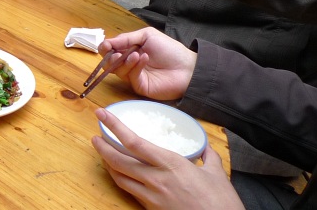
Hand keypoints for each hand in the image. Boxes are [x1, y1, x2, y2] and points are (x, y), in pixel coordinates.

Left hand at [92, 108, 239, 209]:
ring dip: (108, 164)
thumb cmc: (221, 203)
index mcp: (171, 164)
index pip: (134, 142)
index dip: (114, 127)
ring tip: (103, 154)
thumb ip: (208, 157)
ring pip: (120, 178)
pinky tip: (120, 175)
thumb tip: (205, 148)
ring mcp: (152, 196)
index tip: (102, 115)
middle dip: (102, 148)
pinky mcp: (151, 209)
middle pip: (119, 161)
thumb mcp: (217, 174)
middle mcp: (156, 179)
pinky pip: (130, 192)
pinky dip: (121, 180)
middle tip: (95, 137)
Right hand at [96, 27, 197, 100]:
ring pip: (117, 70)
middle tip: (115, 53)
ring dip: (124, 61)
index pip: (110, 50)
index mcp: (129, 50)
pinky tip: (144, 59)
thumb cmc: (170, 49)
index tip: (106, 46)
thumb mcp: (147, 35)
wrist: (188, 68)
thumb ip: (127, 38)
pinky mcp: (139, 86)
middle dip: (109, 57)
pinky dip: (135, 66)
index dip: (105, 48)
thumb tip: (107, 42)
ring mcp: (133, 76)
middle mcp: (128, 63)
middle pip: (109, 62)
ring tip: (136, 54)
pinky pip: (130, 76)